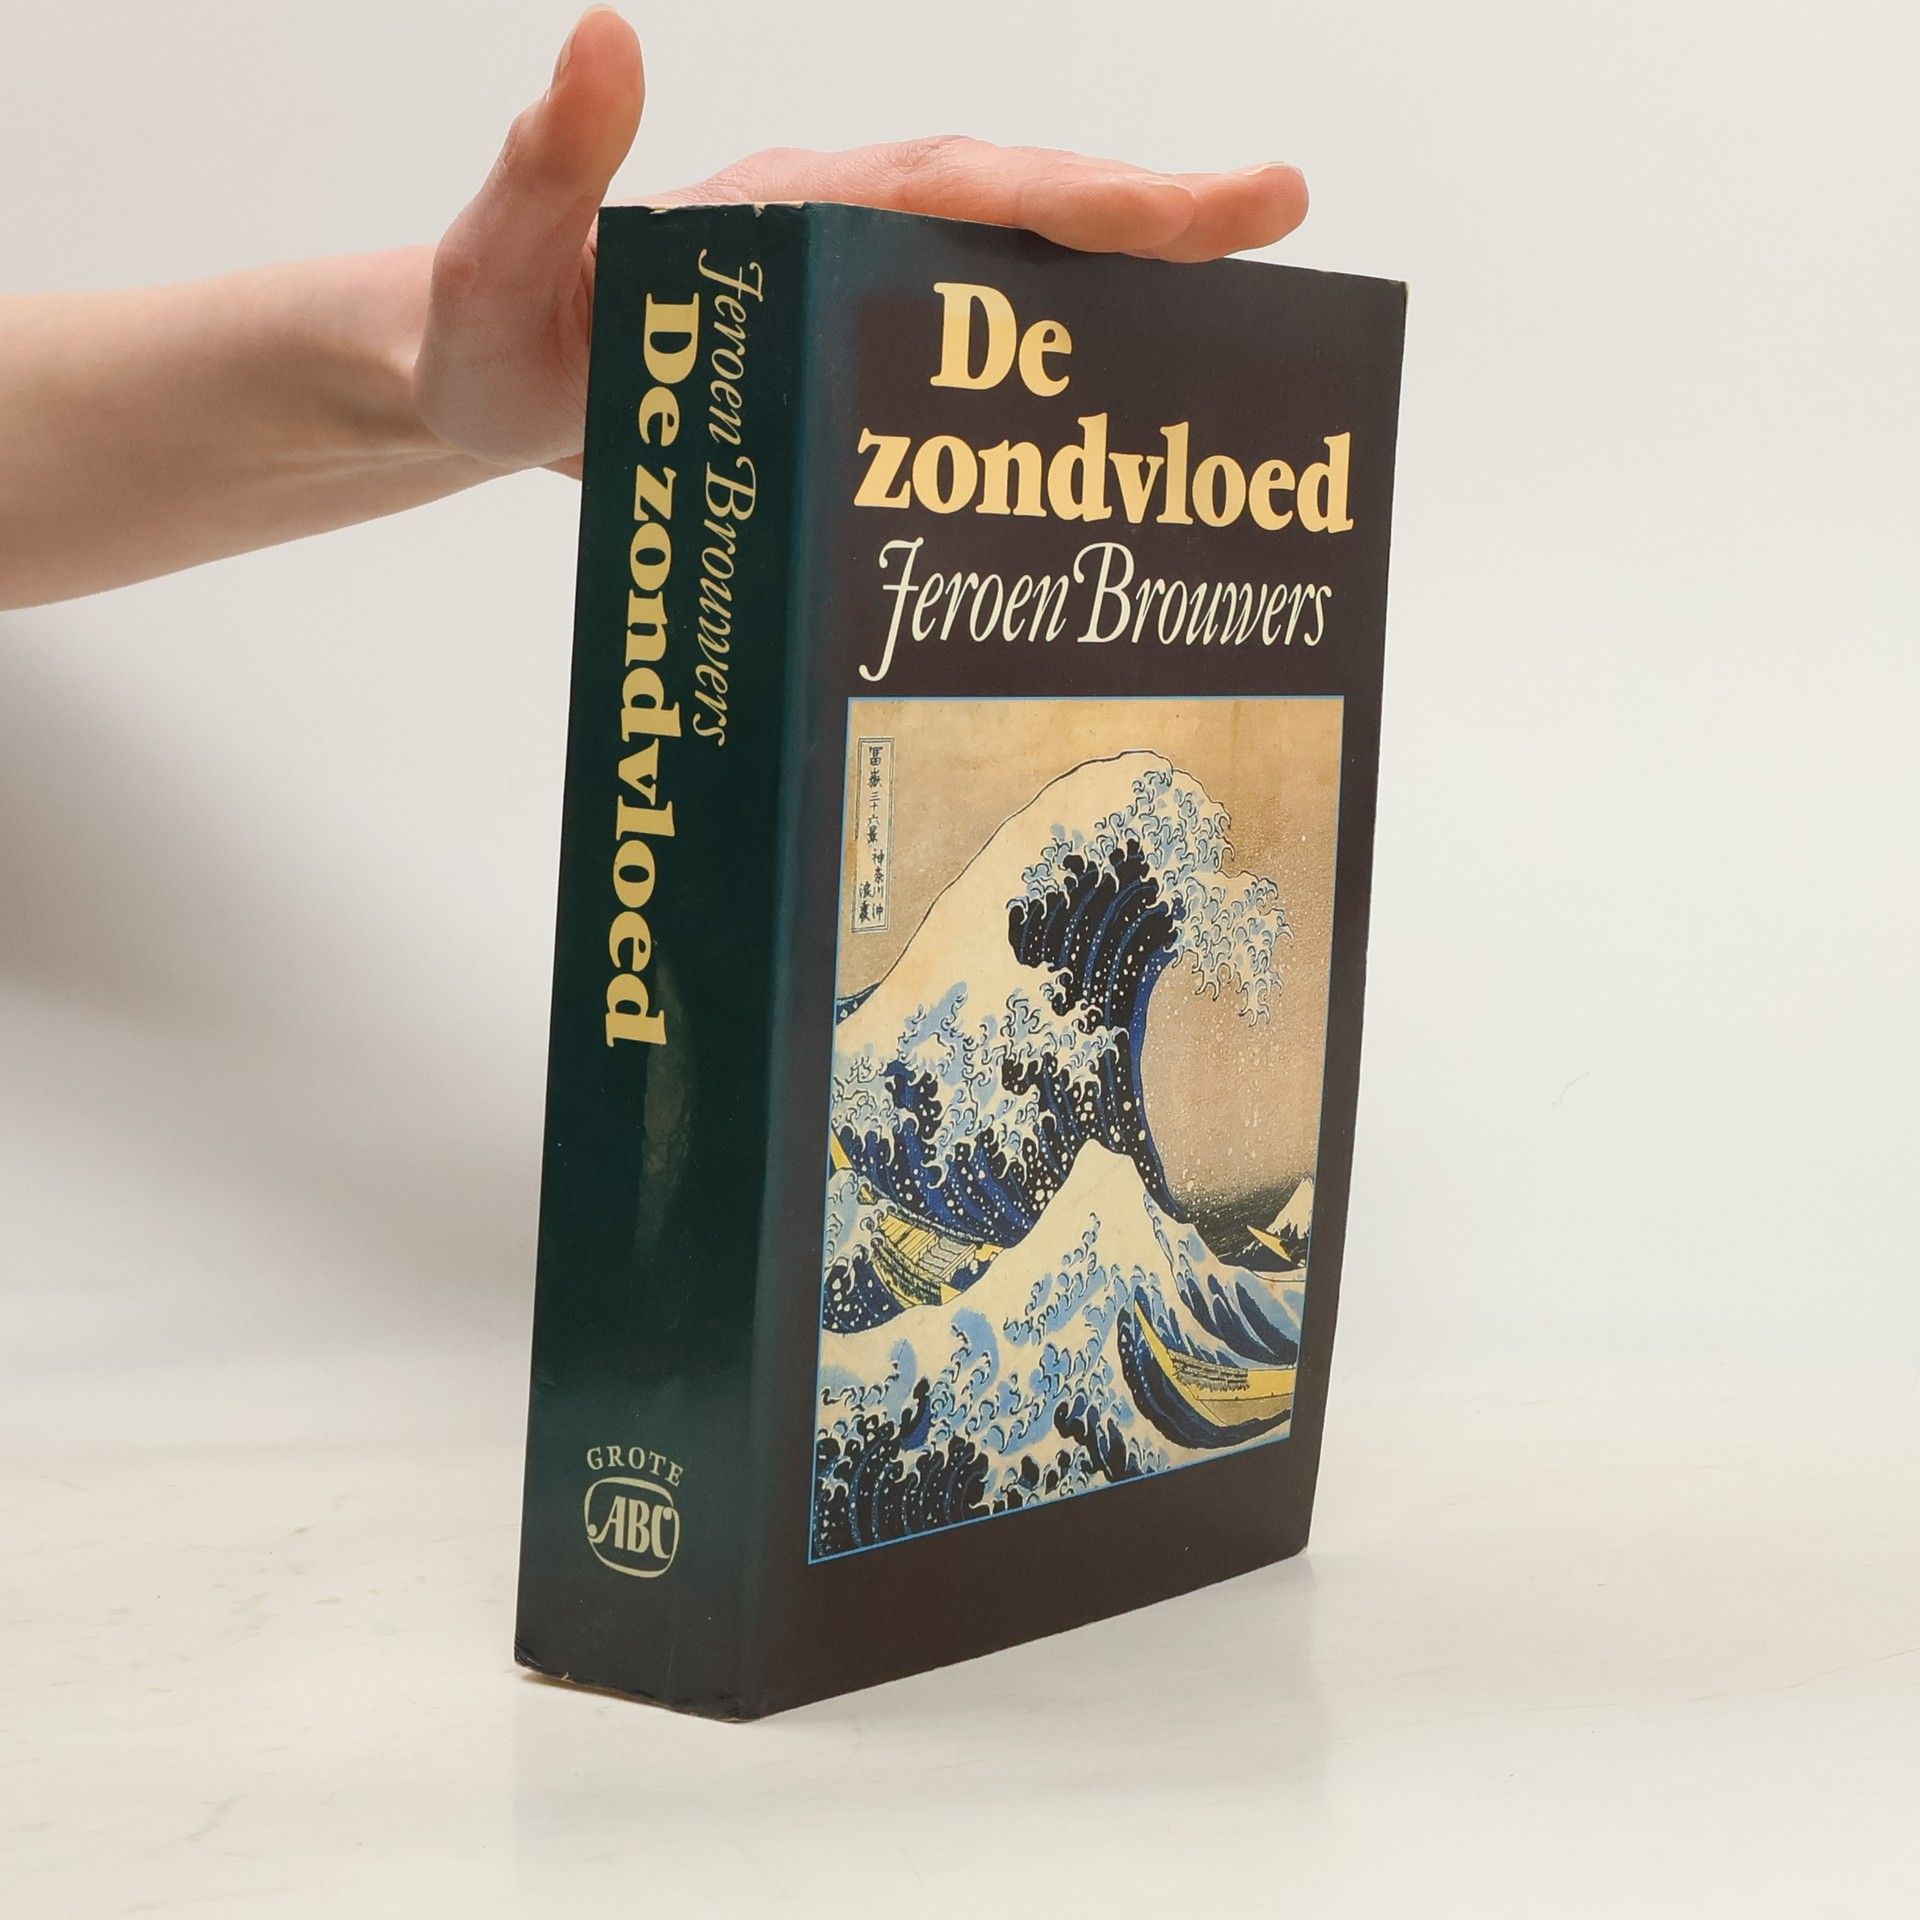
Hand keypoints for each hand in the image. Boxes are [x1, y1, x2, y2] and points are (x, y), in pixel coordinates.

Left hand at [412, 8, 1308, 474]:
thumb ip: (549, 168)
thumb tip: (601, 33)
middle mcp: (835, 229)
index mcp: (787, 208)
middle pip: (1016, 209)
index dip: (1083, 198)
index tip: (1204, 208)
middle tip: (1281, 217)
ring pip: (1009, 269)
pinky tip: (1113, 397)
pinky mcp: (843, 347)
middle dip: (1149, 216)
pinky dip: (1049, 352)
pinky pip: (968, 340)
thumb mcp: (498, 261)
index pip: (956, 186)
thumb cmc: (490, 334)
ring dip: (1121, 283)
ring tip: (1248, 314)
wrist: (478, 377)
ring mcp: (846, 288)